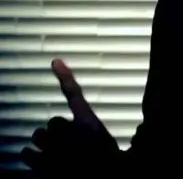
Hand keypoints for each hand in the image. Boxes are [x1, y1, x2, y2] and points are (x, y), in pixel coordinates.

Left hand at [22, 59, 119, 176]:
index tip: (55, 61)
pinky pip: (27, 157)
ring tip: (50, 161)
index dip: (66, 77)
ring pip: (34, 142)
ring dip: (38, 152)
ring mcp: (54, 153)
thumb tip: (80, 124)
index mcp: (89, 126)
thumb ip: (90, 132)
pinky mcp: (43, 169)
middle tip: (63, 148)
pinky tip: (43, 169)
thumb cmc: (108, 160)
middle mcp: (70, 135)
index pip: (75, 96)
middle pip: (48, 126)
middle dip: (52, 136)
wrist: (109, 176)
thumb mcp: (105, 142)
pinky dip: (31, 163)